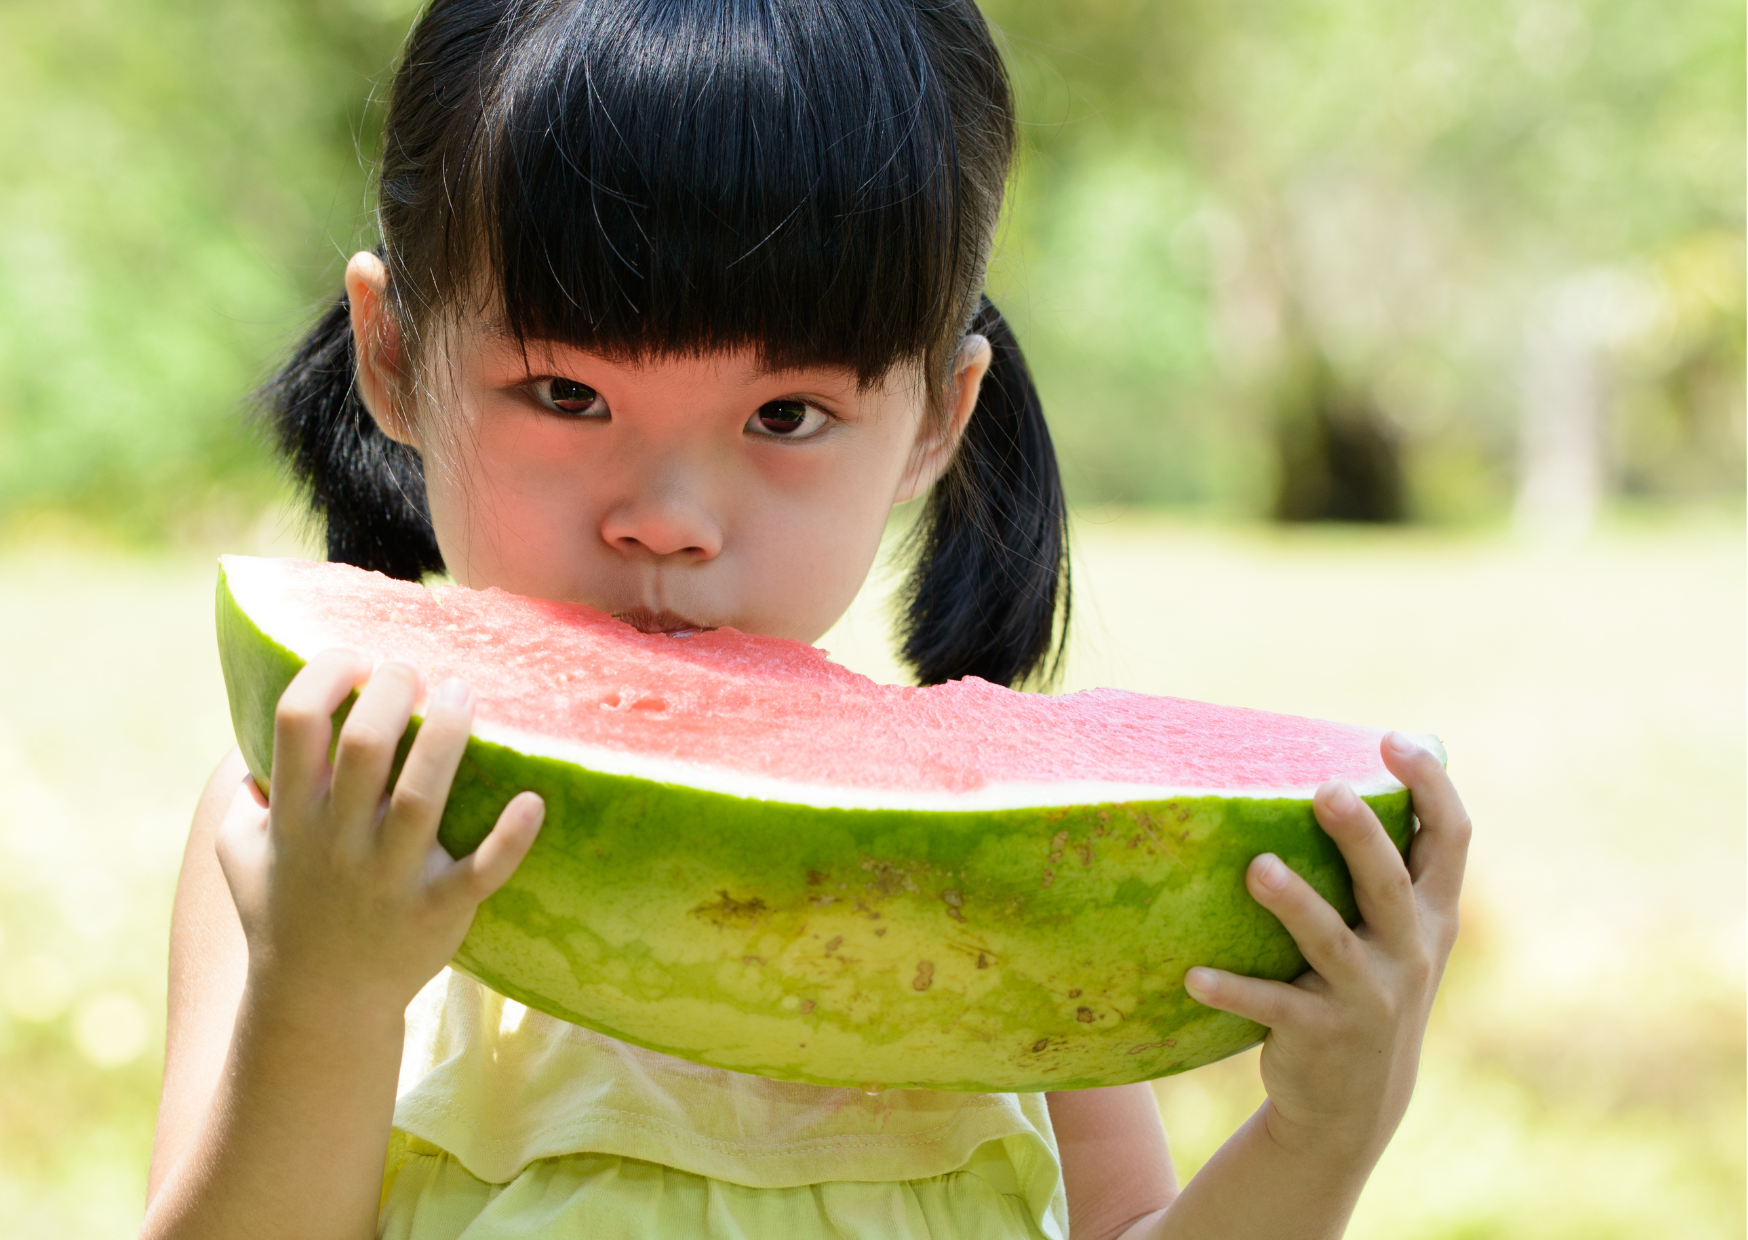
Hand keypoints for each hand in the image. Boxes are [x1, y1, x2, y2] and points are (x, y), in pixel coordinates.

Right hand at [215, 648, 544, 1014]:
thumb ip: (239, 795)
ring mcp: (390, 878)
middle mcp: (340, 842)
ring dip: (447, 735)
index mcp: (293, 818)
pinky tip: (533, 800)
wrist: (318, 1005)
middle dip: (392, 690)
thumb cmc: (284, 913)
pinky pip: (481, 872)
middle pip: (366, 746)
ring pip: (422, 795)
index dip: (325, 674)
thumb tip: (252, 735)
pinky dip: (510, 837)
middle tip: (414, 670)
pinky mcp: (440, 911)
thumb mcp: (239, 854)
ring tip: (464, 691)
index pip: (297, 723)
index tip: (354, 656)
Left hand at [1183, 732, 1470, 1164]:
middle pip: (1392, 885)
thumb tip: (1368, 762)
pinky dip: (1234, 990)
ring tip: (1256, 868)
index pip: (1451, 839)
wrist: (1357, 1102)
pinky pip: (1274, 1007)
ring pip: (1332, 943)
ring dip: (1295, 904)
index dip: (1431, 787)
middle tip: (1325, 790)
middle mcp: (1410, 953)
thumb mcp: (1399, 932)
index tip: (1395, 740)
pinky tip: (1194, 976)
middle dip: (1362, 837)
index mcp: (1432, 915)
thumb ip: (1392, 862)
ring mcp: (1368, 997)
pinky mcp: (1322, 1035)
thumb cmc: (1368, 984)